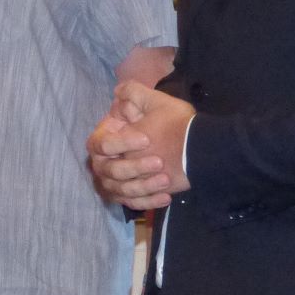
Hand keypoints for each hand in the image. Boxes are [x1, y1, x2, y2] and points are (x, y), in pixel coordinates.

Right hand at [87, 81, 193, 210]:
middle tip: (159, 162)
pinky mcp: (133, 194)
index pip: (100, 144)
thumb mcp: (156, 104)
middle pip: (108, 171)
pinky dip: (148, 201)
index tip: (147, 140)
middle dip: (133, 167)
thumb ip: (135, 93)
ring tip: (165, 179)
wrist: (194, 146)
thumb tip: (118, 91)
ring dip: (143, 185)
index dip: (120, 143)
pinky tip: (165, 197)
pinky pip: (133, 203)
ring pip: (120, 190)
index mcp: (110, 136)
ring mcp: (119, 180)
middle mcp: (108, 160)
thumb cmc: (174, 124)